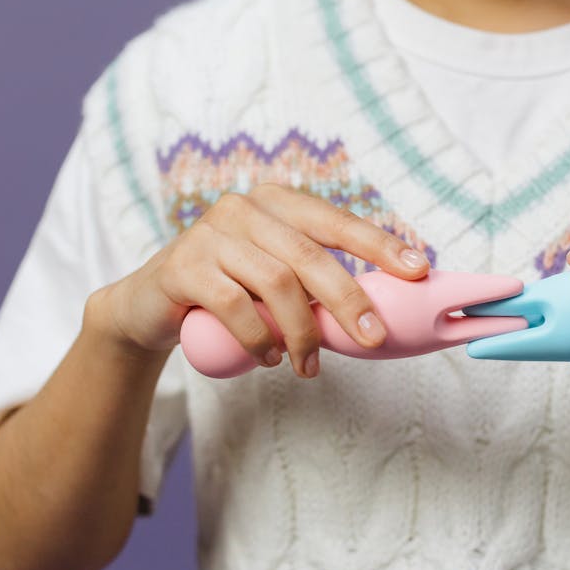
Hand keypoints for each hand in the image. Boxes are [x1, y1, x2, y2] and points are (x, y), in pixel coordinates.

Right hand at [91, 183, 429, 377]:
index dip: (380, 245)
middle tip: (373, 338)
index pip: (337, 222)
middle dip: (349, 301)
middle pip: (311, 256)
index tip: (419, 269)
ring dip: (301, 333)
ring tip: (308, 366)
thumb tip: (381, 311)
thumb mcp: (276, 279)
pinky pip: (235, 305)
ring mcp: (210, 233)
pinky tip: (270, 358)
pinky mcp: (183, 266)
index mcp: (277, 203)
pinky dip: (260, 338)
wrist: (150, 305)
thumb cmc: (230, 291)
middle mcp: (244, 208)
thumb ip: (316, 283)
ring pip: (276, 284)